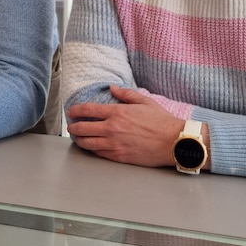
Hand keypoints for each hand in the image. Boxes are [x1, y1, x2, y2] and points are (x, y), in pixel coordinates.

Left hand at [65, 85, 184, 166]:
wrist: (174, 142)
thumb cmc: (162, 122)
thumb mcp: (145, 102)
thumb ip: (126, 94)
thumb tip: (113, 88)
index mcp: (117, 112)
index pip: (88, 110)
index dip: (76, 110)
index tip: (71, 111)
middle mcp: (112, 128)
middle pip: (83, 128)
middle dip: (73, 126)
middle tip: (71, 125)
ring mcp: (114, 144)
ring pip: (87, 143)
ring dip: (79, 139)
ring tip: (77, 137)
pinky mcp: (119, 157)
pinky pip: (98, 154)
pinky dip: (91, 150)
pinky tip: (91, 147)